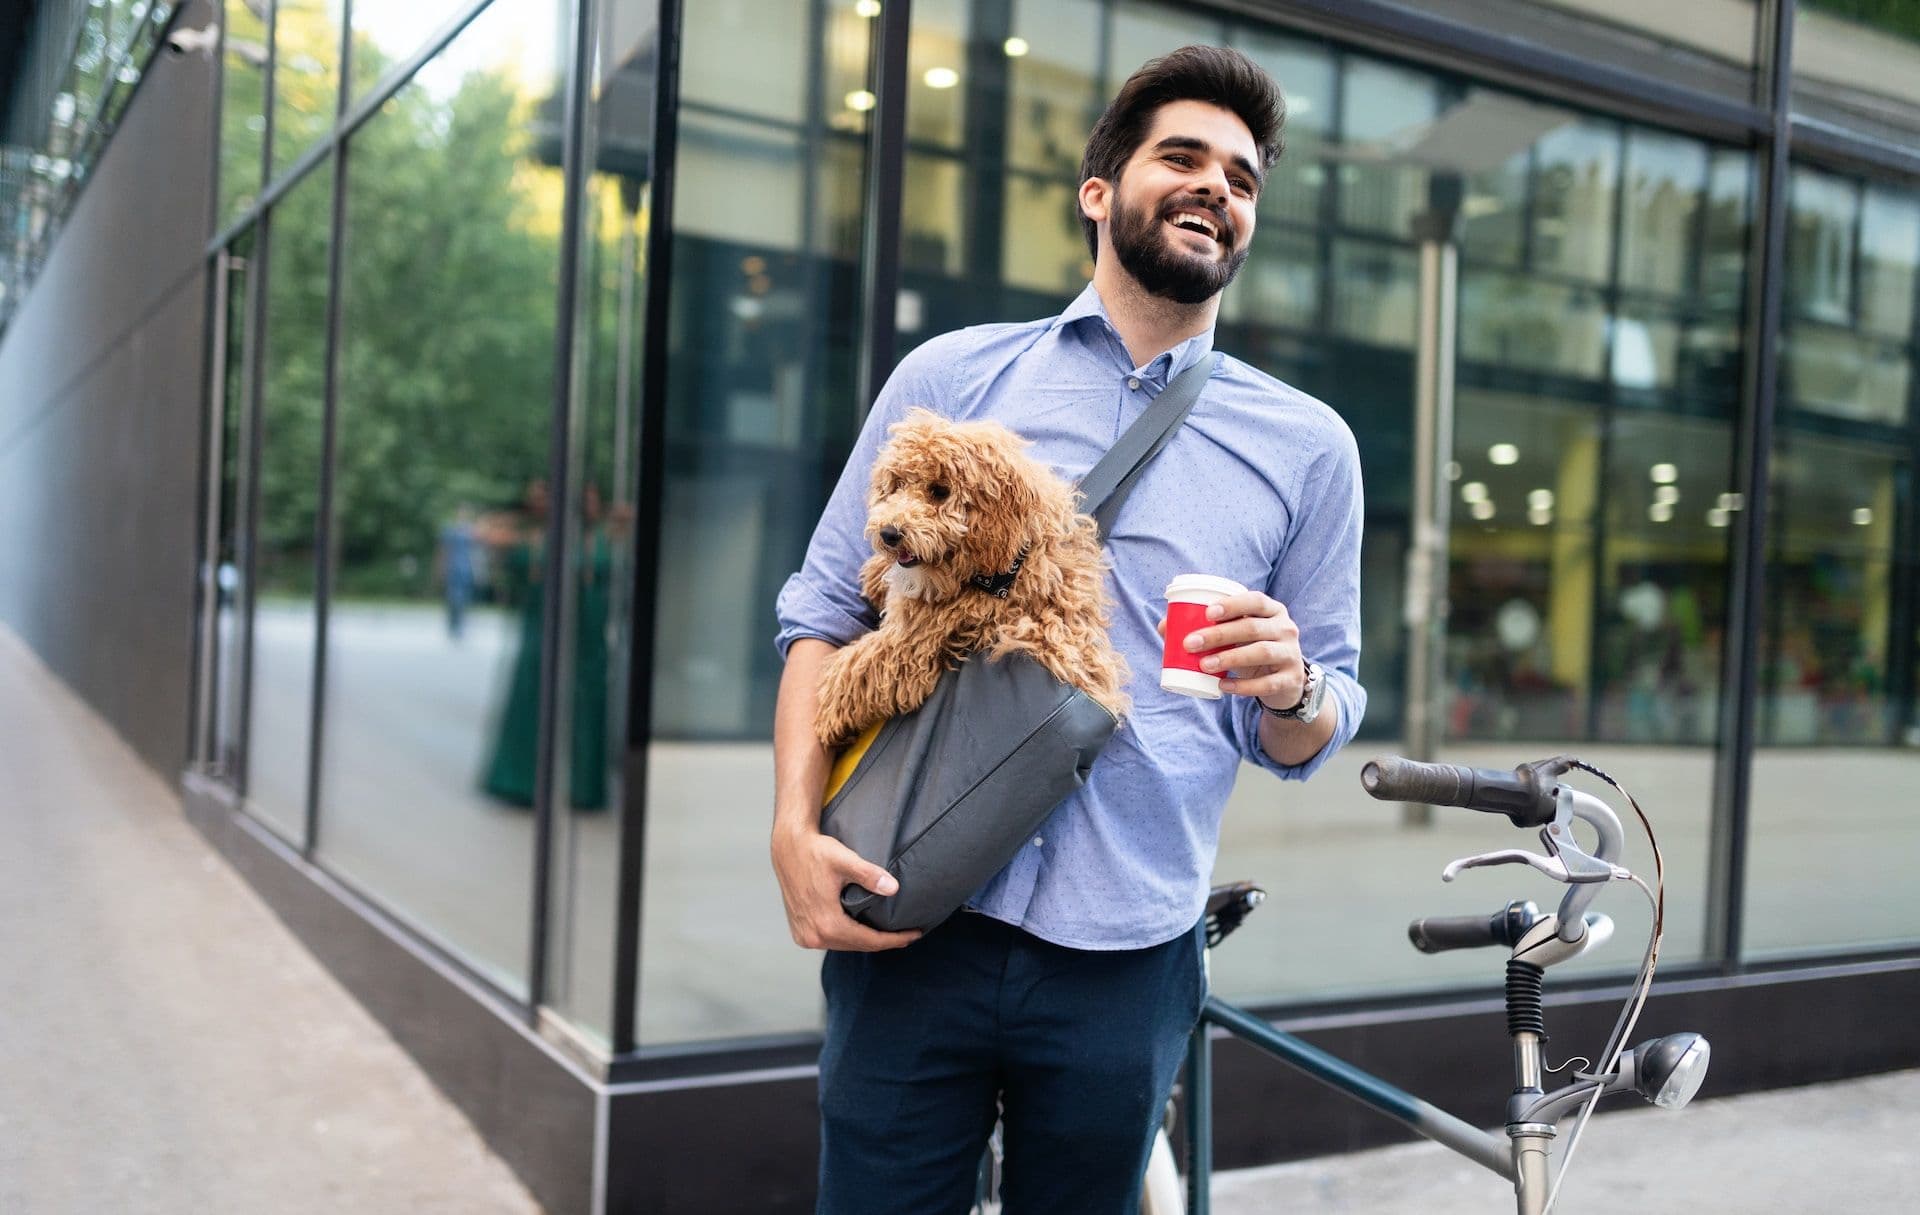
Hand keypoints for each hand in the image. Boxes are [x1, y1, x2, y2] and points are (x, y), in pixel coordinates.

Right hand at [771, 826, 922, 951]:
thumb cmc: (816, 851)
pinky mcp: (800, 932)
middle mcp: (814, 936)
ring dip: (865, 941)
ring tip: (888, 934)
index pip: (869, 940)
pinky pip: (831, 941)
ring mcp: (805, 937)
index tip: (915, 934)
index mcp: (826, 924)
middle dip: (884, 941)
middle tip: (908, 935)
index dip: (895, 939)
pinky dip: (847, 937)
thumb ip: (869, 875)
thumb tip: (894, 888)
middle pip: (858, 946)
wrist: (788, 848)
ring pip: (844, 945)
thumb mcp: (844, 860)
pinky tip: (861, 931)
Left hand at [1158, 591, 1305, 711]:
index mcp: (1272, 611)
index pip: (1255, 601)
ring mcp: (1291, 654)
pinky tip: (1223, 686)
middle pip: (1252, 627)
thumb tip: (1164, 626)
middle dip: (1219, 635)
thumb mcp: (1236, 636)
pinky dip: (1243, 686)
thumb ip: (1208, 628)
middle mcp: (1286, 628)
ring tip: (1203, 665)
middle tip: (1190, 644)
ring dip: (1230, 658)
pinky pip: (1267, 683)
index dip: (1232, 604)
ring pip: (1262, 652)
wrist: (1285, 682)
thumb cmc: (1251, 649)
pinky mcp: (1291, 679)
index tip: (1207, 613)